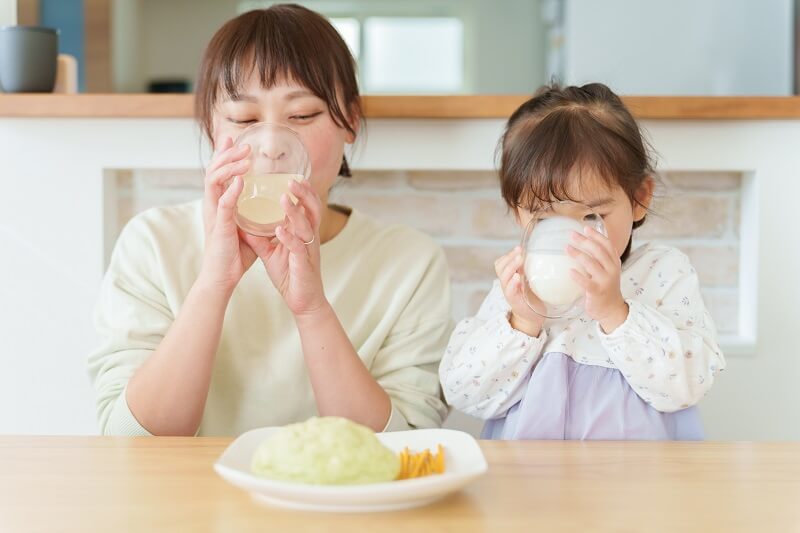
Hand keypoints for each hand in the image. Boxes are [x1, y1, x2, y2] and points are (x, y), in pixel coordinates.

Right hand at [198, 137, 269, 292]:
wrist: (223, 277)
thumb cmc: (234, 253)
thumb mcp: (245, 226)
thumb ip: (252, 212)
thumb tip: (271, 202)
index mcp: (218, 203)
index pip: (218, 173)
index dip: (223, 154)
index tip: (232, 138)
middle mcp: (212, 205)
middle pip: (212, 170)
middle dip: (227, 154)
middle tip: (244, 144)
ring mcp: (214, 215)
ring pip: (213, 182)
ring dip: (229, 167)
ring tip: (244, 158)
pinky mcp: (218, 228)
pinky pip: (222, 206)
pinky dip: (230, 192)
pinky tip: (240, 181)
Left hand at [255, 179, 327, 316]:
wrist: (303, 300)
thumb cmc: (290, 274)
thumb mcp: (271, 252)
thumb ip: (260, 238)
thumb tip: (243, 225)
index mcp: (303, 232)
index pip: (306, 206)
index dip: (302, 191)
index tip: (292, 175)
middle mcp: (309, 237)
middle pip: (312, 209)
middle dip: (304, 194)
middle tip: (292, 180)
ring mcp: (308, 249)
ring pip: (306, 225)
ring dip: (295, 212)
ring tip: (285, 198)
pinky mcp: (304, 263)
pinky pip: (298, 247)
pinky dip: (289, 238)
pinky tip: (280, 230)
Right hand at [494, 246, 544, 336]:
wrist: (532, 316)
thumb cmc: (532, 296)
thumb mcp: (530, 279)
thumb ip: (530, 269)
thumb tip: (540, 252)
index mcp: (509, 277)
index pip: (501, 262)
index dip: (508, 255)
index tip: (519, 248)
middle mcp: (506, 283)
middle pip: (500, 267)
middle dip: (509, 257)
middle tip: (520, 251)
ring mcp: (509, 292)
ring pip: (503, 276)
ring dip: (511, 267)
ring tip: (519, 259)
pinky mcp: (514, 301)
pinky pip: (509, 290)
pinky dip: (512, 283)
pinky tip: (518, 277)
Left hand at [567, 227, 628, 332]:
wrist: (612, 309)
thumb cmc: (606, 288)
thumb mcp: (608, 271)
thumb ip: (600, 259)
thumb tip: (585, 242)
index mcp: (614, 263)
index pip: (607, 245)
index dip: (597, 235)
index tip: (585, 228)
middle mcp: (612, 270)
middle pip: (599, 251)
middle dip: (585, 241)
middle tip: (572, 234)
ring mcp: (605, 281)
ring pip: (592, 264)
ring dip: (578, 254)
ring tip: (567, 248)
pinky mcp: (597, 292)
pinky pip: (586, 282)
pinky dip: (578, 276)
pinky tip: (569, 271)